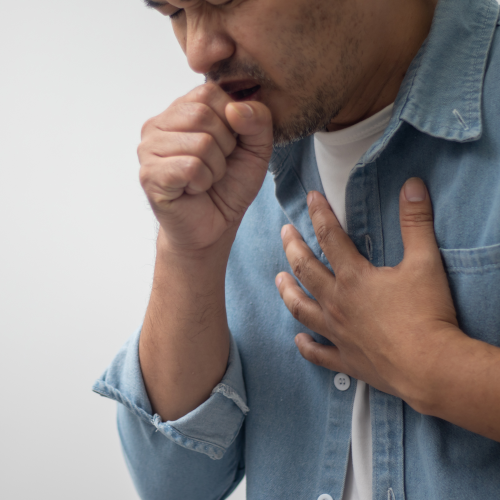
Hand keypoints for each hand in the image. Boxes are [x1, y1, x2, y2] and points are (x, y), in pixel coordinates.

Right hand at [138, 83, 272, 253]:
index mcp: (180, 111)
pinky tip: (194, 190)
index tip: (228, 145)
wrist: (214, 226)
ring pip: (200, 143)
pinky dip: (203, 183)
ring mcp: (149, 149)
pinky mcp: (149, 175)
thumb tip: (236, 108)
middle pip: (203, 114)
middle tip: (217, 167)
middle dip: (224, 147)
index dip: (231, 120)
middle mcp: (158, 124)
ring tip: (206, 179)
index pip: (209, 92)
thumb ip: (258, 120)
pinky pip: (191, 167)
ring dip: (215, 169)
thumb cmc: (230, 186)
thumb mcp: (256, 149)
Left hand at [276, 177, 464, 410]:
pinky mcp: (345, 360)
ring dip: (287, 292)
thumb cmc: (428, 313)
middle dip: (293, 247)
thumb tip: (412, 186)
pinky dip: (306, 346)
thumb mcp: (425, 262)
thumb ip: (416, 222)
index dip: (319, 214)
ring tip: (279, 279)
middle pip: (306, 270)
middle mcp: (337, 303)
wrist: (430, 367)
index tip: (310, 198)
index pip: (330, 237)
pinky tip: (299, 339)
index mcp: (354, 277)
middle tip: (285, 233)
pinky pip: (318, 353)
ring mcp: (337, 333)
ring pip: (301, 308)